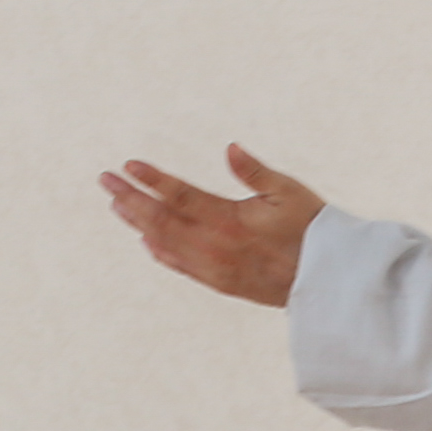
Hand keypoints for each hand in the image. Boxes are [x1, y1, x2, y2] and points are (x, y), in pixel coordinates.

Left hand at [102, 141, 326, 307]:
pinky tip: (146, 241)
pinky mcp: (221, 282)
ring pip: (165, 243)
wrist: (326, 282)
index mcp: (230, 219)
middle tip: (105, 180)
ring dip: (138, 223)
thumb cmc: (313, 230)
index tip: (129, 165)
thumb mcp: (289, 192)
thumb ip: (256, 172)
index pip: (180, 196)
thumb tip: (230, 148)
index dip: (152, 180)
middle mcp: (215, 245)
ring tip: (116, 205)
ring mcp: (214, 267)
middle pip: (162, 220)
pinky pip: (181, 267)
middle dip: (130, 198)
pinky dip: (159, 252)